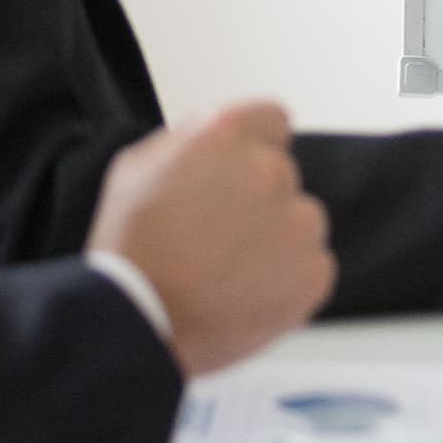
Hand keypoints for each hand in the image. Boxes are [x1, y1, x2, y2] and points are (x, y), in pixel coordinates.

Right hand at [89, 100, 334, 376]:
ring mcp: (298, 221)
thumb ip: (190, 141)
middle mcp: (269, 169)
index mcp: (227, 134)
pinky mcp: (313, 270)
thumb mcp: (138, 167)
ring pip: (299, 223)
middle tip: (217, 237)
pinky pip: (310, 267)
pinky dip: (287, 282)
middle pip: (281, 176)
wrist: (136, 320)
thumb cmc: (129, 250)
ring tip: (226, 272)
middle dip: (256, 201)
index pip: (272, 121)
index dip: (253, 150)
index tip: (237, 177)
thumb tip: (217, 144)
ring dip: (275, 241)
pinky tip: (245, 295)